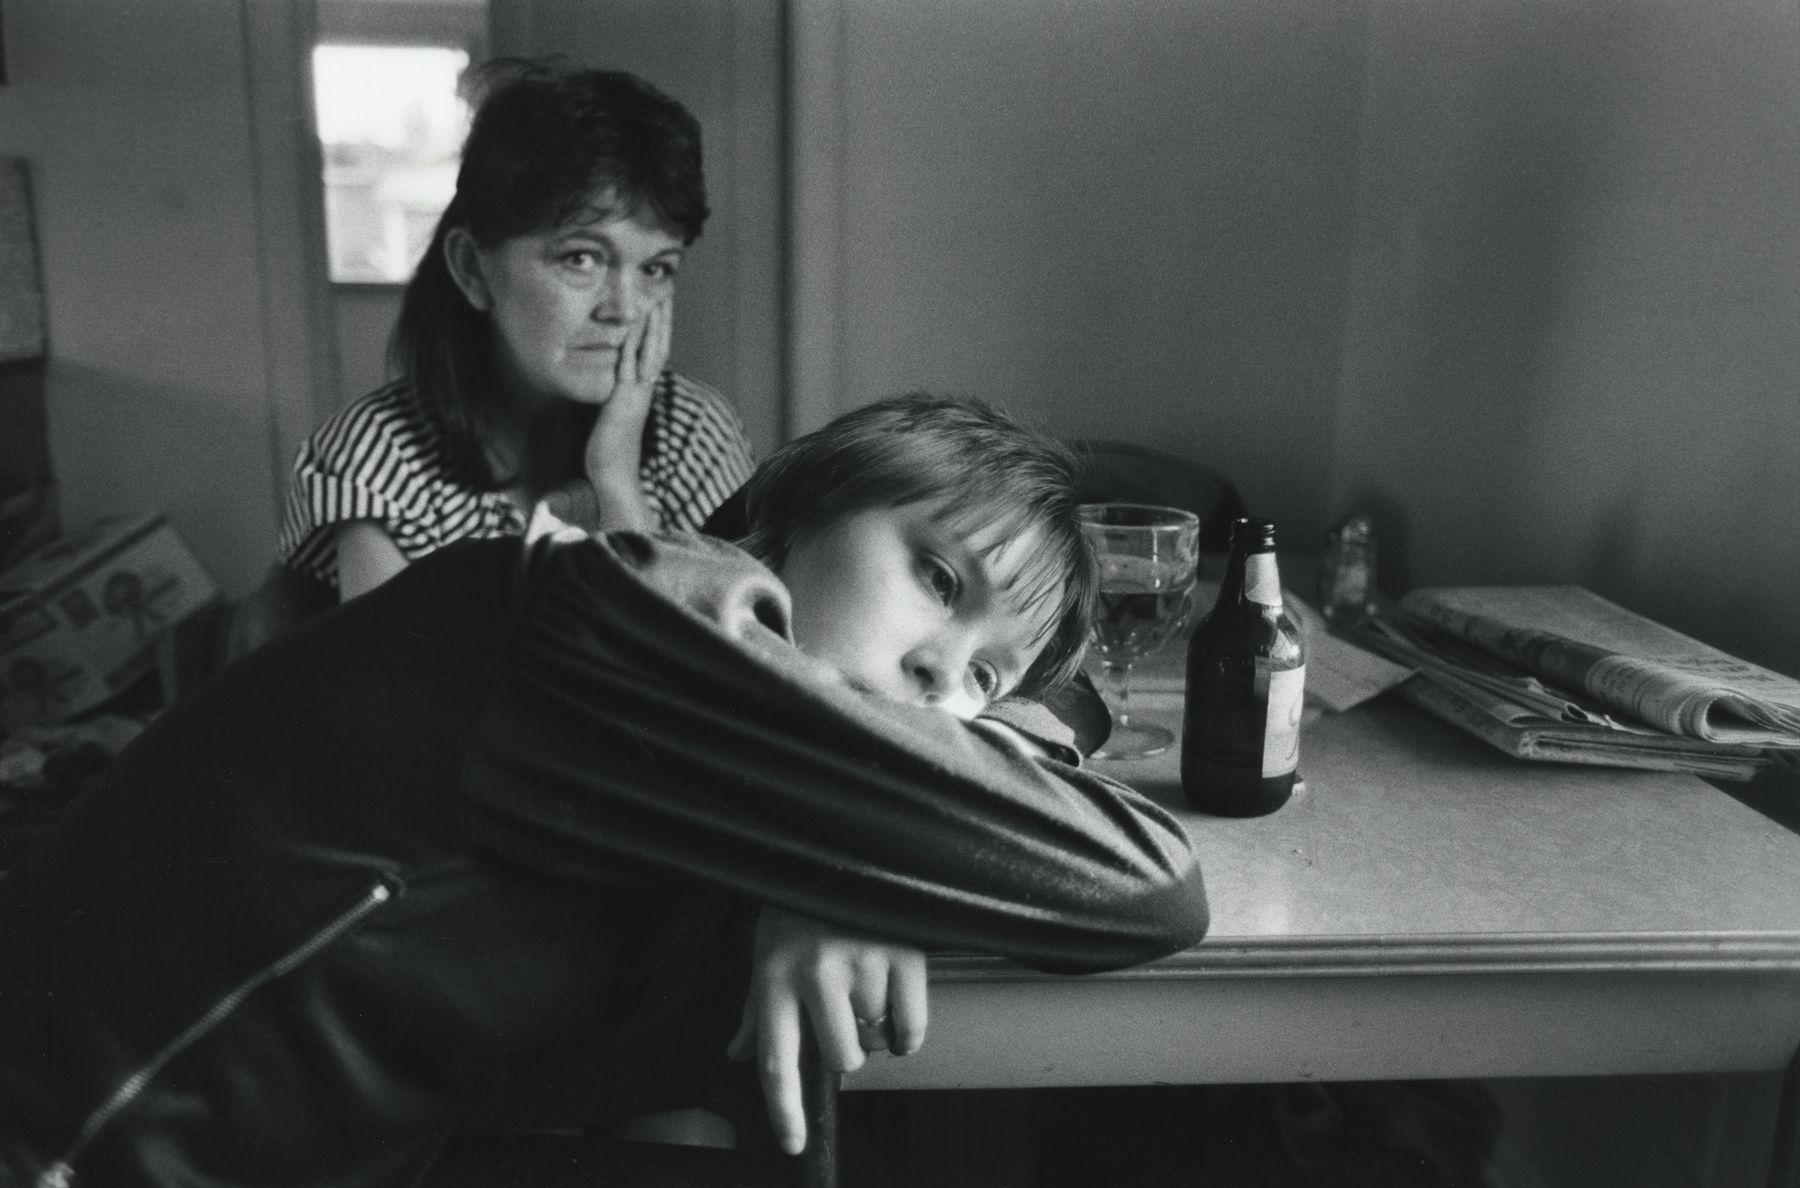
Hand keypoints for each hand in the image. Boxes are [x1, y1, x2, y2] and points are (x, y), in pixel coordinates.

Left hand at [583, 298, 672, 530]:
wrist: (613, 478)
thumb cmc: (609, 454)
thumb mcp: (613, 419)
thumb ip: (615, 402)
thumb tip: (610, 392)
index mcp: (642, 393)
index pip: (654, 354)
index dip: (659, 330)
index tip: (661, 306)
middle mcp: (644, 390)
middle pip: (658, 346)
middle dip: (663, 319)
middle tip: (666, 291)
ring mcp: (636, 395)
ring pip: (649, 352)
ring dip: (653, 325)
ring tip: (657, 298)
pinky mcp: (623, 401)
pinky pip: (629, 366)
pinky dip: (632, 344)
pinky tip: (631, 325)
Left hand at [727, 906, 927, 1154]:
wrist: (837, 846)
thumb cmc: (797, 903)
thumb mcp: (766, 950)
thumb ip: (755, 1008)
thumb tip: (737, 1054)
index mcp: (774, 977)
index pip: (775, 1063)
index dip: (784, 1112)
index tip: (793, 1143)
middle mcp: (814, 974)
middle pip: (840, 1058)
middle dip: (847, 1051)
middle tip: (845, 1021)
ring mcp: (861, 962)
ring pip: (876, 1040)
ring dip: (875, 1029)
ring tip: (868, 994)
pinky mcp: (902, 952)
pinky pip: (912, 1023)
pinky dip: (909, 1032)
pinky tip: (899, 1014)